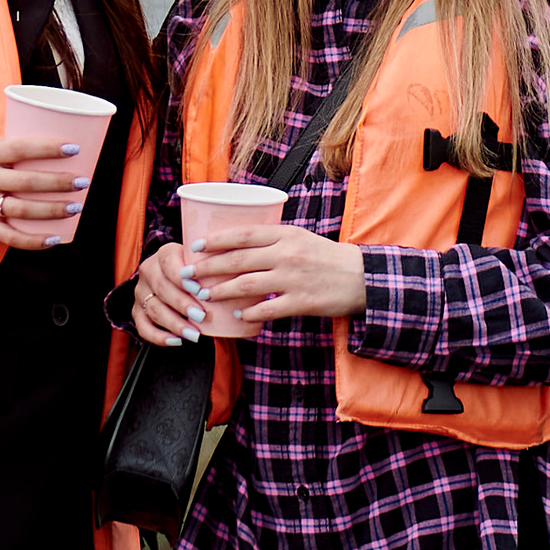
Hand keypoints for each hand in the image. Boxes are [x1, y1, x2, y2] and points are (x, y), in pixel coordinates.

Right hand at [0, 135, 84, 249]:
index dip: (48, 148)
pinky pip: (10, 237)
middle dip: (59, 182)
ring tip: (76, 206)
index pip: (21, 148)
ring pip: (22, 209)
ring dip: (53, 210)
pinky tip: (55, 239)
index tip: (74, 148)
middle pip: (27, 182)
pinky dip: (34, 241)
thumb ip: (15, 148)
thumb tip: (60, 144)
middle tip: (83, 181)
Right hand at [132, 239, 209, 344]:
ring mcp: (141, 293)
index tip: (200, 291)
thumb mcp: (203, 261)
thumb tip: (234, 277)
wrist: (181, 277)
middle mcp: (148, 271)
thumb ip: (213, 266)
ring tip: (194, 334)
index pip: (169, 264)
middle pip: (162, 289)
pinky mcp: (137, 311)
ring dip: (175, 324)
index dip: (183, 279)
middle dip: (183, 305)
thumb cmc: (198, 271)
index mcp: (164, 254)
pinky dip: (159, 337)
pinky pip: (143, 327)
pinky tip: (177, 341)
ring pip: (153, 309)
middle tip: (202, 316)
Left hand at [184, 223, 367, 326]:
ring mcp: (293, 279)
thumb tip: (237, 244)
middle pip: (238, 260)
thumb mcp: (300, 238)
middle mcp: (286, 254)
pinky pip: (267, 309)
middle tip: (187, 274)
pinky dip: (249, 312)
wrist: (362, 278)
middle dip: (208, 268)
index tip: (195, 246)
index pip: (243, 234)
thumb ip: (272, 240)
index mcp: (286, 234)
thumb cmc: (326, 257)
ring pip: (246, 285)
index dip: (216, 240)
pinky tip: (237, 314)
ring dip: (221, 291)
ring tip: (204, 296)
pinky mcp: (301, 302)